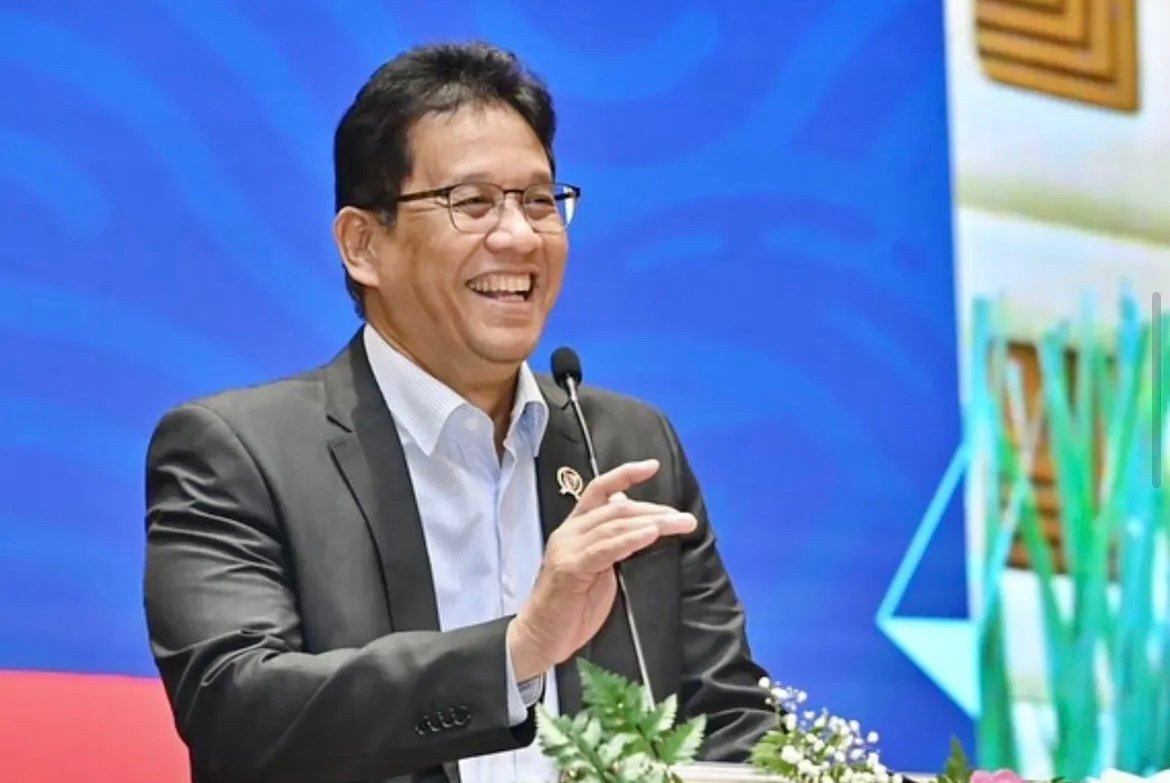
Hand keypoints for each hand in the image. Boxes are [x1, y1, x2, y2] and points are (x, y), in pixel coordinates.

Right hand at [507, 459, 696, 680]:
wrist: (540, 638)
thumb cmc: (570, 608)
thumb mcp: (597, 567)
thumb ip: (610, 540)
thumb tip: (626, 508)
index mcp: (575, 528)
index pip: (599, 490)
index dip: (624, 474)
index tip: (653, 466)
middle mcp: (569, 532)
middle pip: (615, 508)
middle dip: (654, 509)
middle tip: (684, 517)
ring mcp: (568, 549)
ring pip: (615, 525)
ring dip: (652, 522)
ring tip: (679, 523)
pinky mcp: (570, 569)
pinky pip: (605, 549)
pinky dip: (630, 539)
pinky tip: (650, 534)